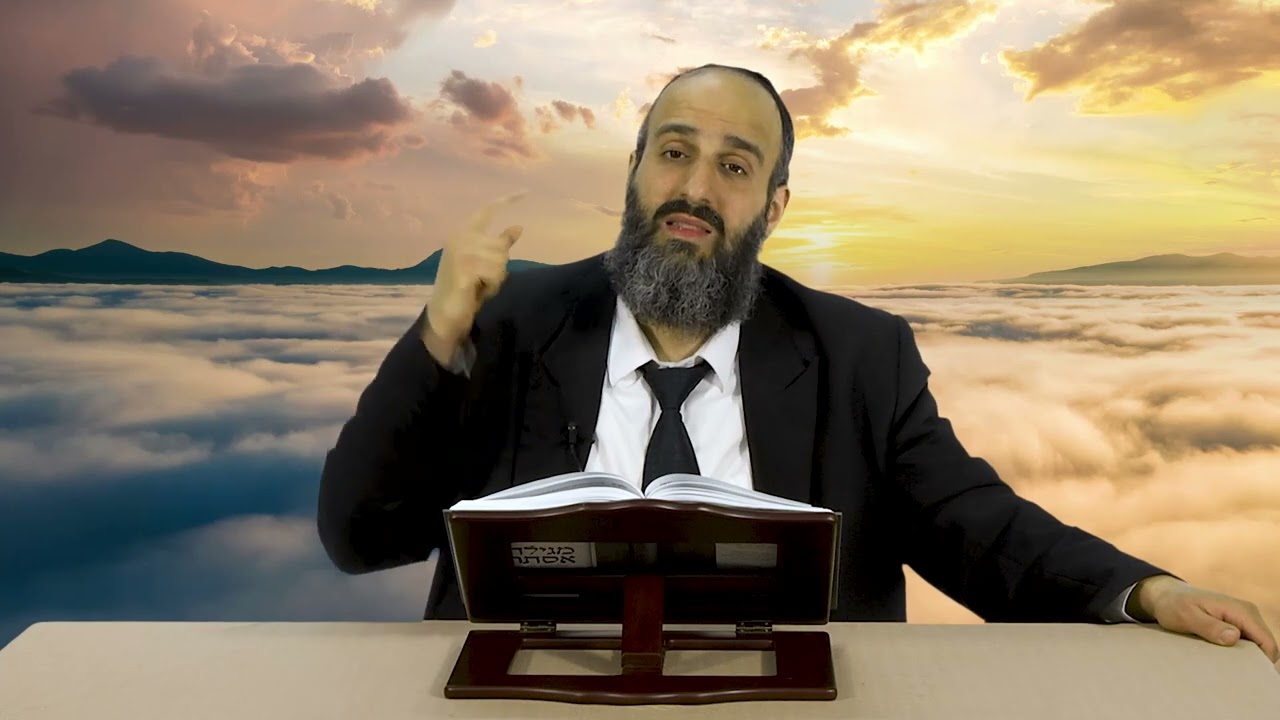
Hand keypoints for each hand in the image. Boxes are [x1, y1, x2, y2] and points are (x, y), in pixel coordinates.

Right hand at [422, 191, 526, 360]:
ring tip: (479, 285)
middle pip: (501, 246)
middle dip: (499, 266)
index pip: (486, 211)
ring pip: (501, 261)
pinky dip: (492, 286)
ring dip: (496, 278)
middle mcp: (460, 238)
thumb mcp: (486, 263)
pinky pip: (496, 274)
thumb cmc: (466, 287)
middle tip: (482, 279)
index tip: (526, 191)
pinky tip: (477, 290)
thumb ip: (499, 244)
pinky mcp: (464, 269)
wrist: (445, 312)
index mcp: (464, 233)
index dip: (506, 201)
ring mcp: (461, 253)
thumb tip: (518, 227)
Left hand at [1133, 575, 1278, 667]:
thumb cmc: (1174, 605)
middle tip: (1232, 676)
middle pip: (1266, 647)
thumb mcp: (1186, 616)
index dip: (1262, 663)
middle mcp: (1248, 613)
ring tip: (1226, 669)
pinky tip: (1223, 661)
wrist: (1166, 595)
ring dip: (1246, 659)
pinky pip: (1248, 644)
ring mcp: (1244, 619)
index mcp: (1241, 611)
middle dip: (1254, 663)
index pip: (1267, 643)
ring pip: (1257, 647)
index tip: (1245, 677)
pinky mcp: (1238, 625)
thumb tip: (1234, 637)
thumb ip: (1209, 626)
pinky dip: (1239, 654)